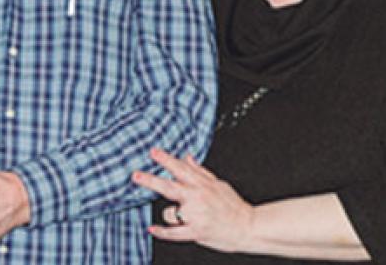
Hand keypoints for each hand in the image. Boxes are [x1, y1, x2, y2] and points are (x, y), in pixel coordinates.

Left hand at [132, 148, 254, 253]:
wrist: (249, 227)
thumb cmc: (233, 206)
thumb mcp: (218, 184)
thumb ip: (200, 171)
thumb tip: (186, 157)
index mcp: (202, 185)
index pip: (181, 169)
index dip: (165, 159)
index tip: (152, 152)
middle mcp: (197, 198)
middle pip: (169, 187)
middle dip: (150, 180)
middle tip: (136, 175)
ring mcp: (196, 216)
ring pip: (170, 212)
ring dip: (169, 214)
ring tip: (180, 216)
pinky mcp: (197, 232)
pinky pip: (174, 233)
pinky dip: (162, 232)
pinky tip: (152, 229)